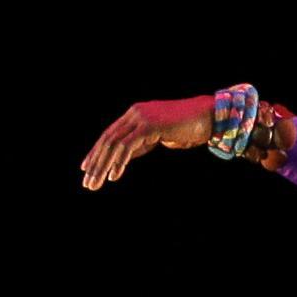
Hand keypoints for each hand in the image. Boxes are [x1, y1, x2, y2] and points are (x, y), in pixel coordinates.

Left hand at [79, 95, 226, 188]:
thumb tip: (125, 156)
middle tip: (87, 182)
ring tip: (95, 183)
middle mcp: (134, 114)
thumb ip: (141, 143)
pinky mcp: (150, 126)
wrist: (208, 117)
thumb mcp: (159, 137)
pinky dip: (119, 162)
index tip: (87, 169)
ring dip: (103, 166)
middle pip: (107, 139)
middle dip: (95, 162)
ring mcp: (141, 118)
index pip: (110, 135)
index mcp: (135, 115)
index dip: (96, 152)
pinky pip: (129, 146)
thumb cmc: (189, 128)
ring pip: (114, 144)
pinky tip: (113, 176)